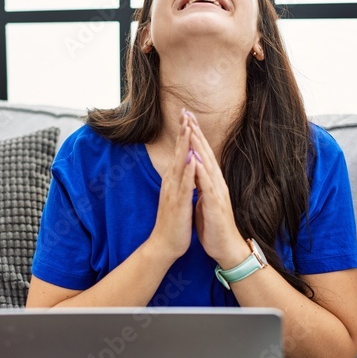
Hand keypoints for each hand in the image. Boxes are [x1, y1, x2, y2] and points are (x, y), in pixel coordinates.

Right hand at [146, 110, 197, 260]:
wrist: (164, 245)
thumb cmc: (173, 222)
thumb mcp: (177, 196)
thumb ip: (180, 181)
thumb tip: (184, 167)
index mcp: (173, 181)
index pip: (179, 153)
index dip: (183, 135)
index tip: (187, 116)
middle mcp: (171, 183)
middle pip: (177, 153)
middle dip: (182, 132)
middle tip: (185, 112)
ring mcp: (173, 193)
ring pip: (179, 165)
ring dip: (184, 147)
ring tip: (188, 129)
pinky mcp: (178, 204)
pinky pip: (184, 186)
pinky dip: (188, 172)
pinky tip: (192, 160)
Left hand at [186, 112, 250, 268]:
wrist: (225, 247)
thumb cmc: (213, 225)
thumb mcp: (204, 200)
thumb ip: (200, 185)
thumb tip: (195, 173)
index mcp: (211, 182)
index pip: (201, 155)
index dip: (193, 137)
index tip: (185, 119)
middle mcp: (216, 183)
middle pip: (205, 153)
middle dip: (196, 133)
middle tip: (187, 113)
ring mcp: (217, 192)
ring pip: (207, 165)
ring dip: (199, 146)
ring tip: (191, 129)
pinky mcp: (216, 204)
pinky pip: (208, 185)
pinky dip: (201, 172)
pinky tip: (196, 160)